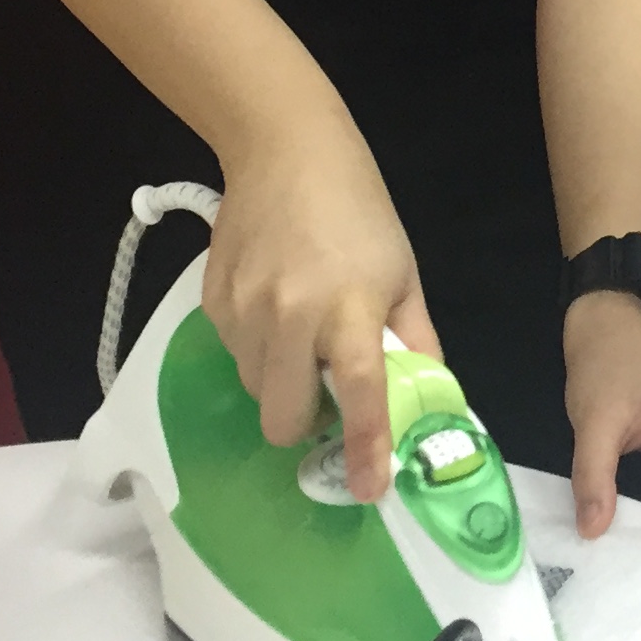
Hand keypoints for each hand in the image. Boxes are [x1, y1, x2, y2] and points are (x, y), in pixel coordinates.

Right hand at [202, 129, 438, 503]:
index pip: (360, 393)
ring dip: (279, 381)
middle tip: (325, 390)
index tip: (372, 489)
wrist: (284, 150)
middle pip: (283, 418)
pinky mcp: (211, 302)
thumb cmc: (359, 212)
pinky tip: (273, 304)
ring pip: (255, 390)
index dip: (367, 447)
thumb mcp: (403, 273)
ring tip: (301, 333)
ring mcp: (243, 311)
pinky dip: (256, 348)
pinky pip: (233, 354)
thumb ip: (414, 339)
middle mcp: (290, 316)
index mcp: (349, 308)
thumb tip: (429, 397)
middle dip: (304, 422)